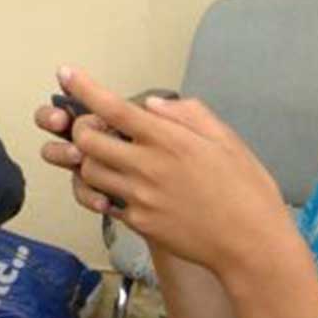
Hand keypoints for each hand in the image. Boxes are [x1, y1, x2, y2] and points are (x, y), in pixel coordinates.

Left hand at [42, 67, 300, 278]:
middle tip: (93, 127)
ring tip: (108, 158)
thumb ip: (187, 114)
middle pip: (87, 141)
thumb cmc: (246, 188)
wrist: (252, 245)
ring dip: (89, 160)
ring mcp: (139, 199)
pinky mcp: (139, 224)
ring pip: (89, 173)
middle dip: (81, 129)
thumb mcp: (226, 139)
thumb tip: (149, 104)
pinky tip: (123, 187)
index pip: (114, 108)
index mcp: (169, 140)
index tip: (65, 72)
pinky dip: (106, 191)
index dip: (84, 88)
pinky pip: (106, 202)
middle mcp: (147, 167)